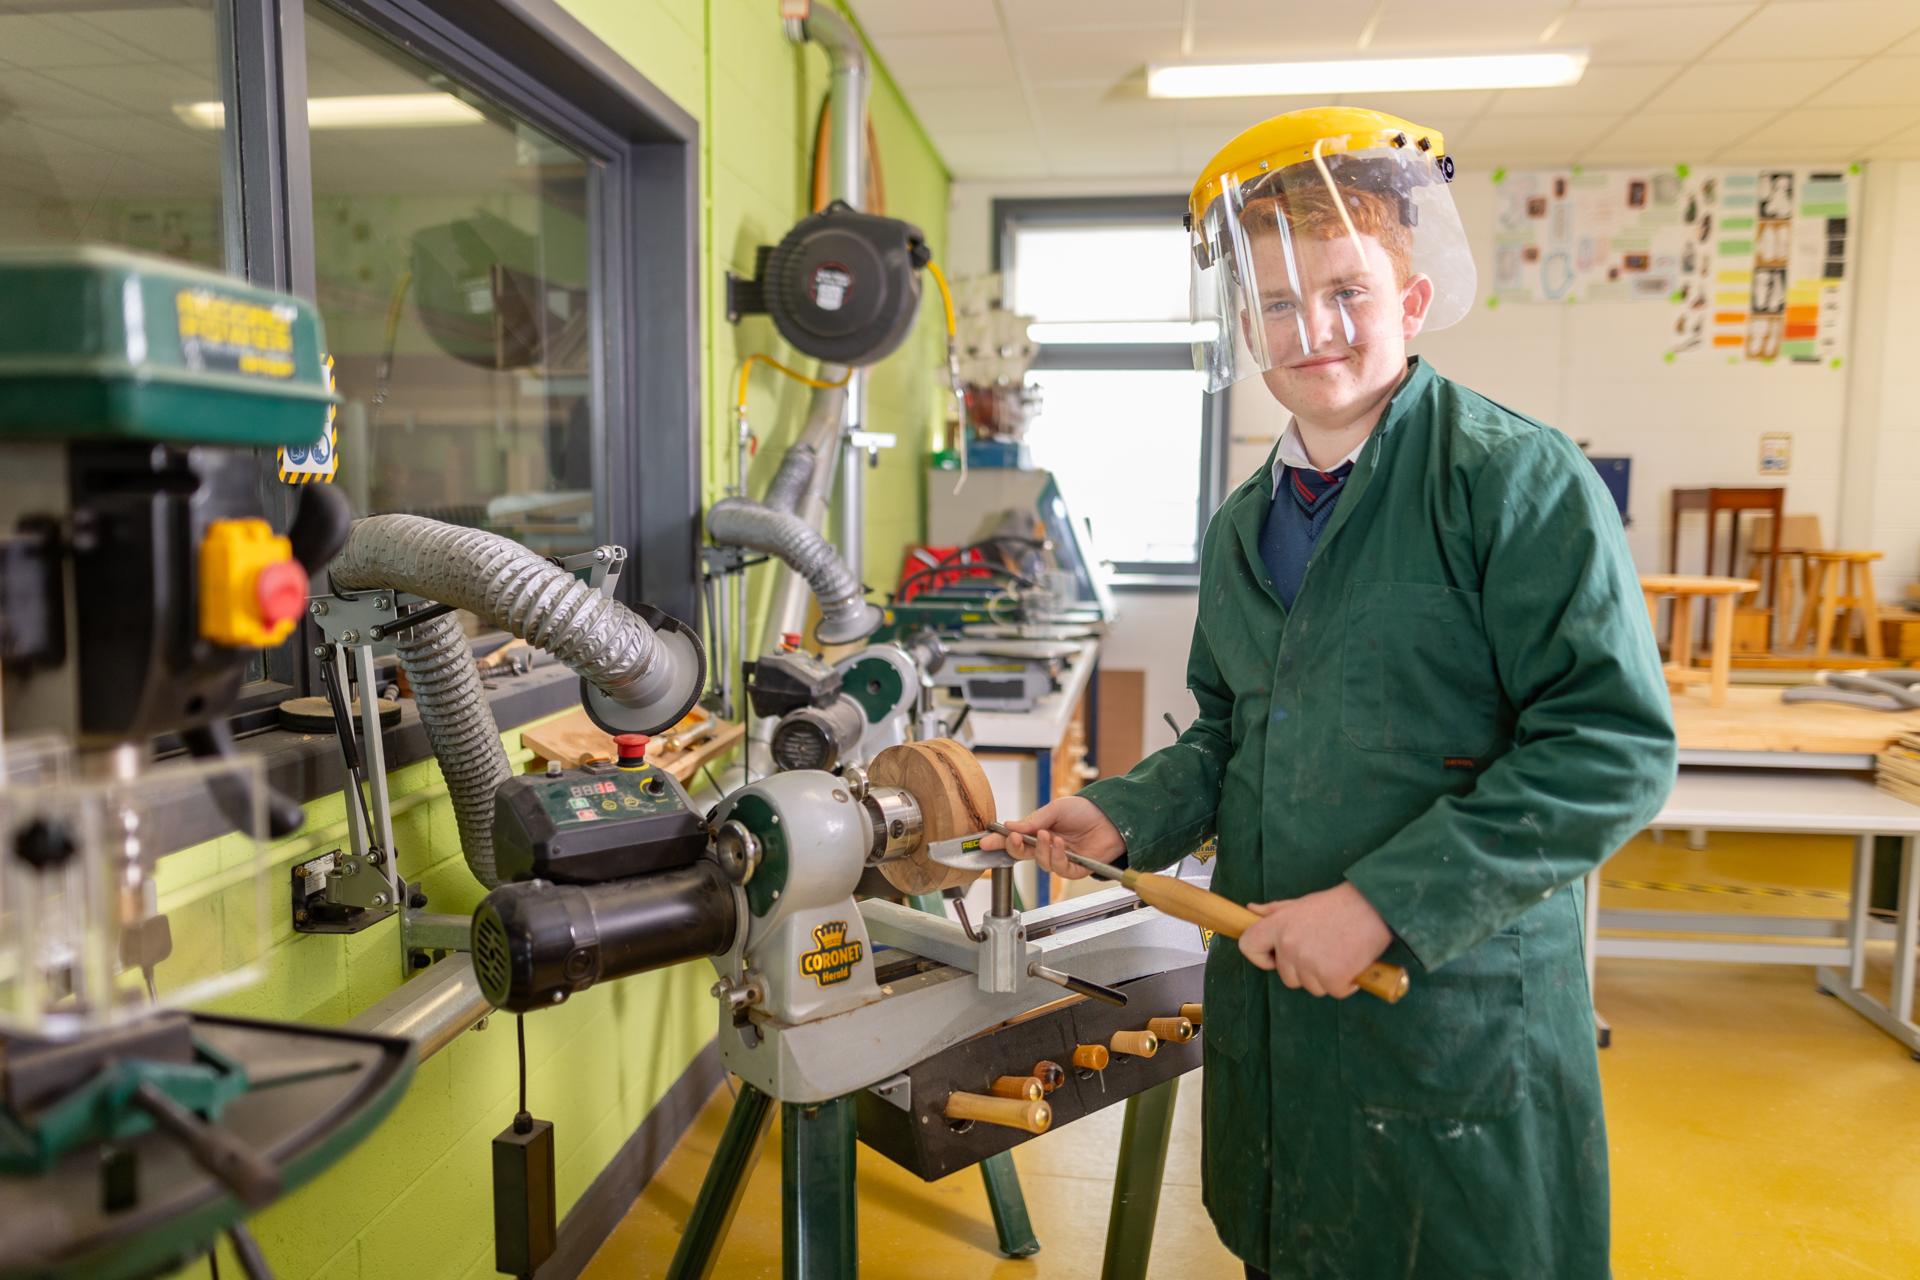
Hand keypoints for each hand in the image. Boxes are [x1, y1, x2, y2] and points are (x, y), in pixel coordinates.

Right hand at [979, 795, 1123, 879]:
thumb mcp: (1056, 809)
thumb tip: (1010, 825)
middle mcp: (1047, 848)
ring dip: (1042, 849)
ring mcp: (1061, 859)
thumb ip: (1033, 820)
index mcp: (1039, 832)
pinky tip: (1060, 844)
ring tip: (1049, 835)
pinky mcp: (1076, 869)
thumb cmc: (1086, 811)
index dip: (999, 842)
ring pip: (1041, 863)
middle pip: (1023, 855)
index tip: (984, 841)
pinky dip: (1057, 856)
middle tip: (1014, 839)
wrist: (1113, 816)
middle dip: (1015, 848)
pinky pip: (1060, 869)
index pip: (1015, 840)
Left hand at [1238, 881, 1392, 998]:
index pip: (1249, 947)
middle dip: (1305, 971)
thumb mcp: (1302, 904)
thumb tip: (1251, 909)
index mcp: (1278, 925)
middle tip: (1325, 950)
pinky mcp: (1332, 977)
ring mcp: (1310, 963)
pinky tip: (1353, 963)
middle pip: (1287, 977)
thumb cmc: (1338, 905)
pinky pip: (1335, 991)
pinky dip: (1346, 983)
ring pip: (1312, 987)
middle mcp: (1289, 945)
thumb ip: (1275, 911)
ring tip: (1340, 953)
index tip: (1277, 958)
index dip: (1261, 957)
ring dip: (1327, 977)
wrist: (1373, 906)